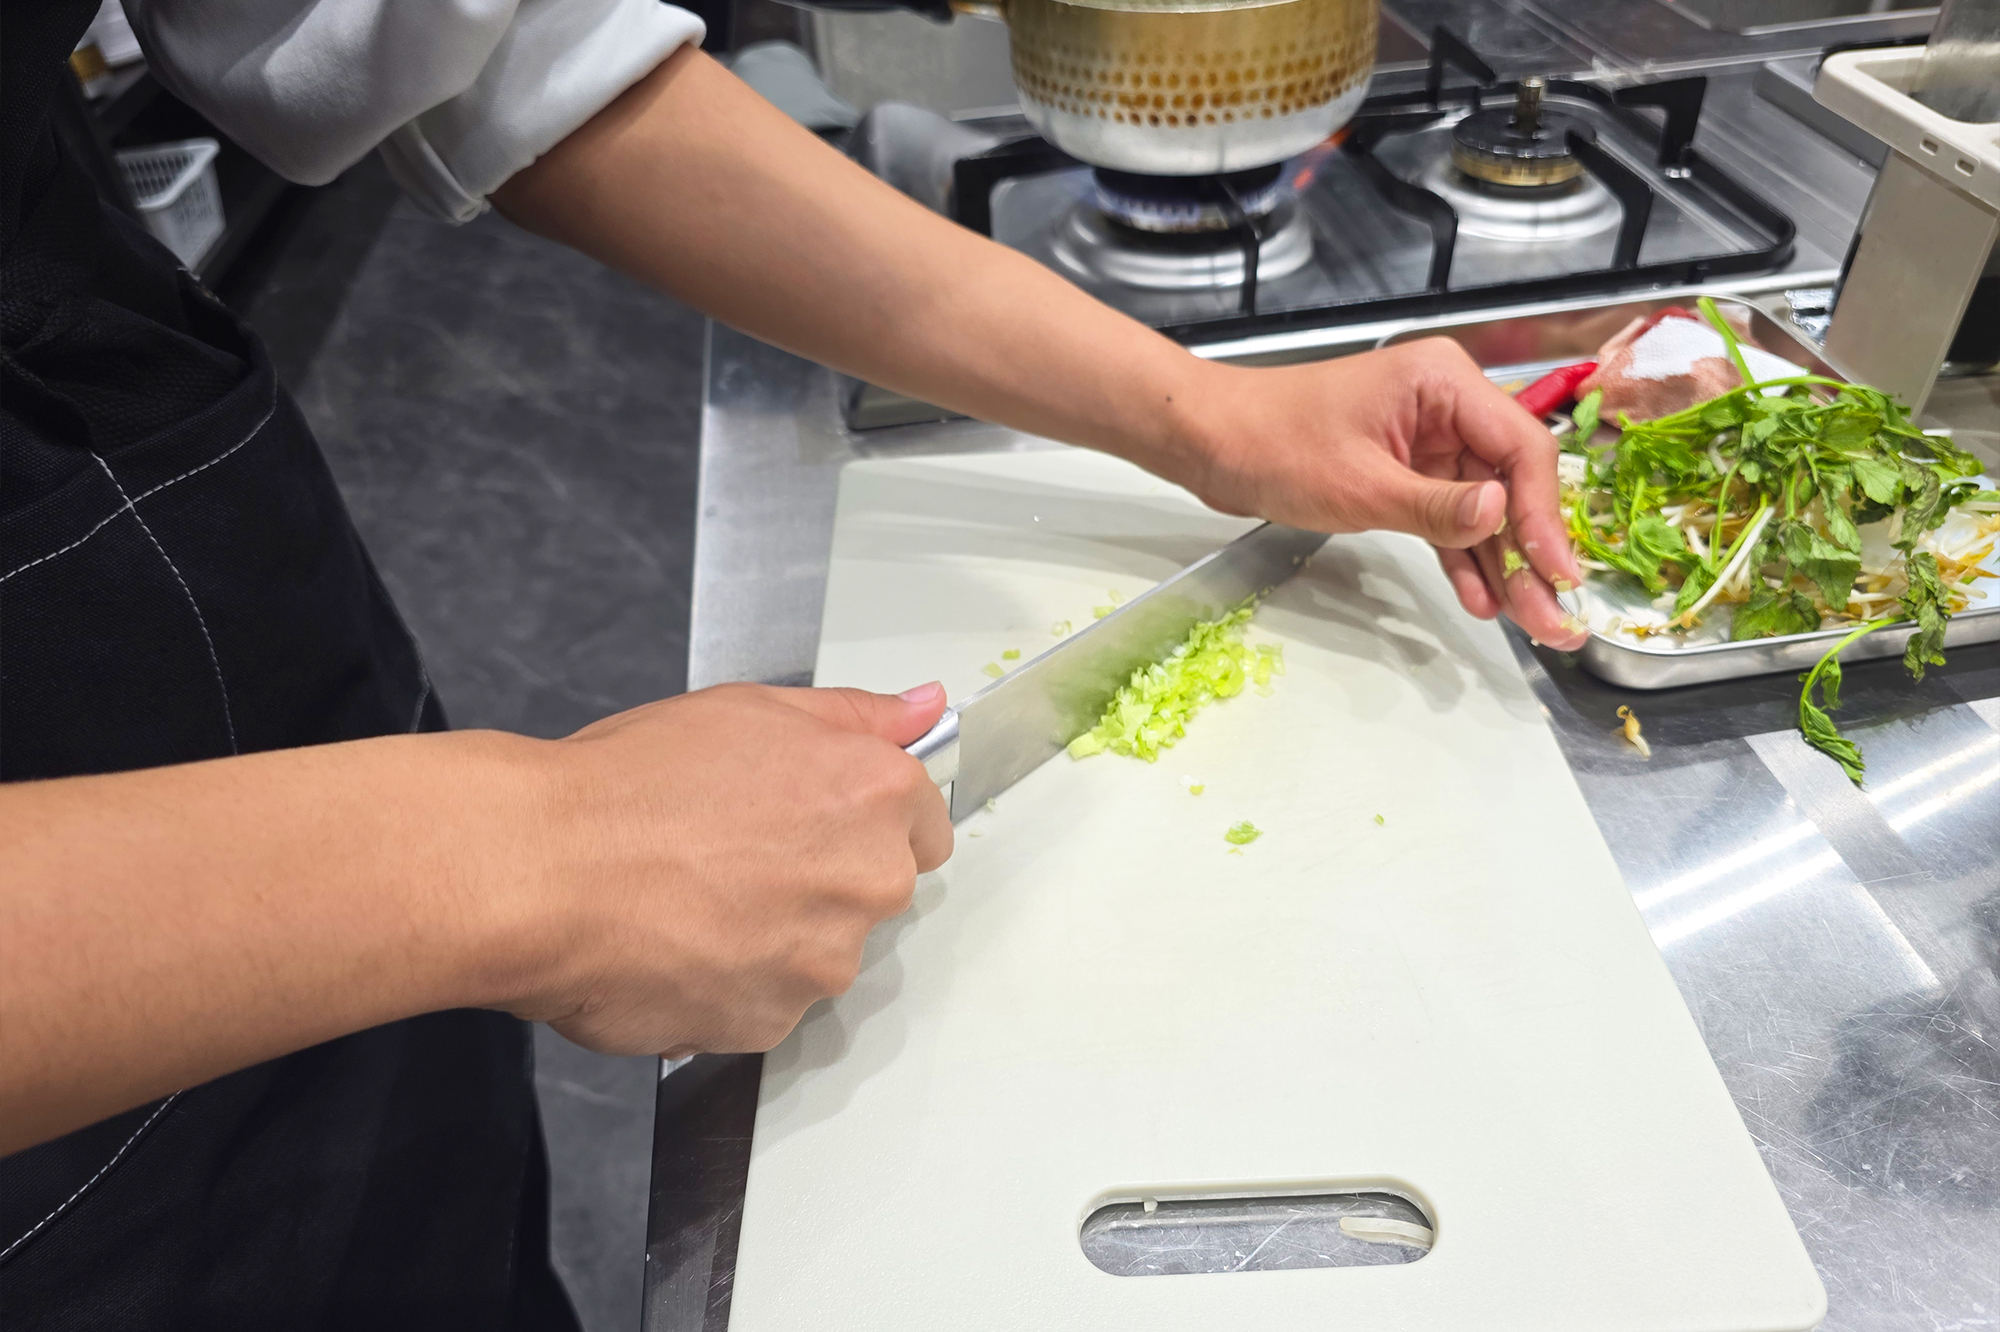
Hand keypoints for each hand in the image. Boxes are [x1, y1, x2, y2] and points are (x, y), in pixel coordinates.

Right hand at [508, 681, 952, 1055]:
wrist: (541, 873)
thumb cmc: (628, 787)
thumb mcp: (750, 708)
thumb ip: (856, 715)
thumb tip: (923, 708)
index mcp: (873, 796)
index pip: (923, 824)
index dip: (864, 820)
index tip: (816, 819)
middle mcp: (866, 883)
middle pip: (872, 890)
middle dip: (820, 876)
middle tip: (732, 850)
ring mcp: (822, 962)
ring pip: (820, 951)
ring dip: (776, 934)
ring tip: (691, 898)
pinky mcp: (773, 1023)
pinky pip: (769, 1003)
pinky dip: (732, 982)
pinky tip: (676, 944)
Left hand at [1185, 339, 1586, 648]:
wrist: (1210, 441)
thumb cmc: (1272, 443)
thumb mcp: (1359, 485)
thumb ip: (1436, 506)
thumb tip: (1502, 517)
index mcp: (1444, 382)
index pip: (1522, 448)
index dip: (1544, 514)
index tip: (1557, 571)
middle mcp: (1446, 405)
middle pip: (1510, 483)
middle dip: (1533, 551)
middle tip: (1557, 615)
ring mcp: (1427, 440)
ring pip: (1482, 509)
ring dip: (1503, 565)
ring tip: (1532, 622)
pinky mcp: (1404, 471)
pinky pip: (1446, 518)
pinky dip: (1461, 557)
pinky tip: (1482, 599)